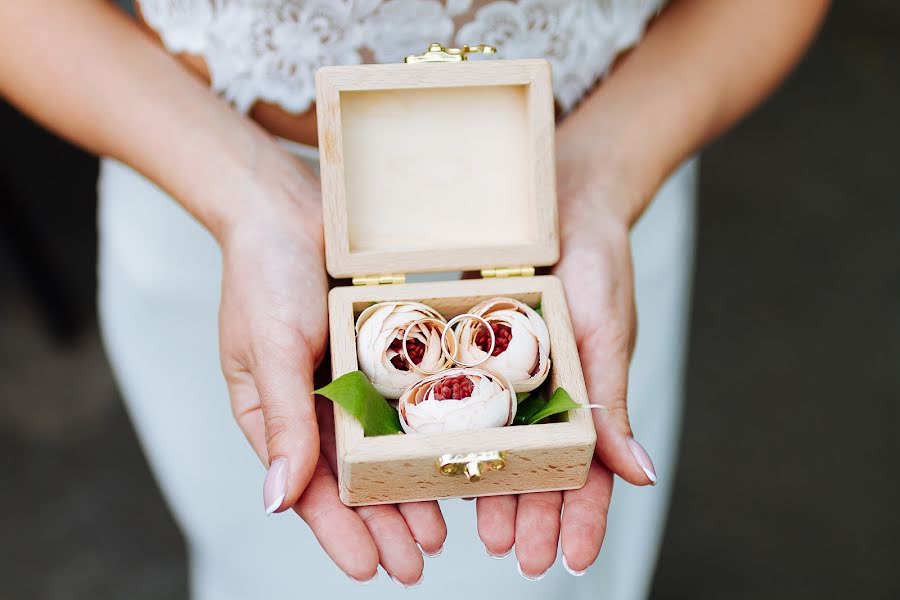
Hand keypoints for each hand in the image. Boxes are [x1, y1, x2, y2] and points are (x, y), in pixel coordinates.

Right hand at [217, 152, 444, 583]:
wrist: (288, 202)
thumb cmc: (263, 272)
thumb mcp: (269, 349)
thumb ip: (280, 420)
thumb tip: (276, 500)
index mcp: (272, 413)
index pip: (305, 488)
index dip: (338, 532)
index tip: (371, 568)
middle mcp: (312, 405)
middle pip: (350, 480)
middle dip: (383, 525)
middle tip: (419, 562)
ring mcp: (346, 381)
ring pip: (381, 452)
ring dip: (407, 492)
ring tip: (439, 530)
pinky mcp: (378, 354)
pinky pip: (402, 403)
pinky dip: (420, 436)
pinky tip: (447, 462)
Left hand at [474, 178, 655, 577]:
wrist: (560, 196)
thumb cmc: (598, 259)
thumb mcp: (605, 330)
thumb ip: (612, 401)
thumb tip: (642, 476)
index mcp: (589, 395)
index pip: (591, 471)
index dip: (583, 518)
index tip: (572, 560)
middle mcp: (548, 395)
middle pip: (542, 473)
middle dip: (534, 518)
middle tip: (516, 556)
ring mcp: (510, 378)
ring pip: (502, 450)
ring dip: (496, 494)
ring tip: (480, 533)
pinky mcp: (473, 353)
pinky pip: (462, 403)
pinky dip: (456, 440)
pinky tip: (439, 470)